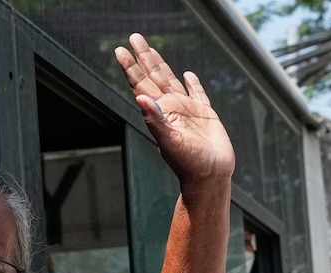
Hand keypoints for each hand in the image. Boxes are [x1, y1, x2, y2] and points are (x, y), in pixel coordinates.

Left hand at [115, 34, 235, 188]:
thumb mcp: (169, 142)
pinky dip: (192, 83)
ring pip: (171, 80)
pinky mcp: (205, 114)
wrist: (210, 177)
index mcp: (159, 112)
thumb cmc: (189, 164)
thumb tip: (140, 99)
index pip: (141, 85)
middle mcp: (170, 108)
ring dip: (161, 65)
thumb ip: (155, 120)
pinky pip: (197, 93)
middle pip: (153, 77)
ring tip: (151, 50)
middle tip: (133, 37)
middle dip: (143, 57)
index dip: (130, 67)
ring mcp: (187, 110)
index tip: (120, 50)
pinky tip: (187, 74)